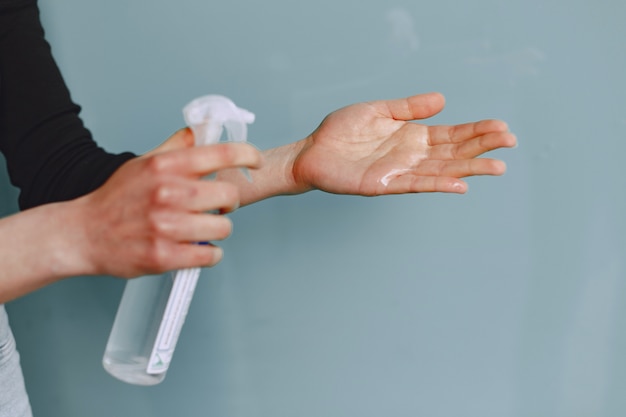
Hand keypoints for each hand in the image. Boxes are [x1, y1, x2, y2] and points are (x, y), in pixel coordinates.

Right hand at [76, 128, 261, 277]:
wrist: (84, 233)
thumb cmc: (117, 198)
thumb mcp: (144, 163)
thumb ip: (177, 147)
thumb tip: (202, 129)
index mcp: (165, 167)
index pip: (221, 153)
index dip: (248, 155)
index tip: (255, 161)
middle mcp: (168, 194)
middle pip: (229, 195)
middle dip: (228, 203)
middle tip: (217, 207)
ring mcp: (166, 227)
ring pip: (223, 228)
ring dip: (217, 230)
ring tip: (201, 228)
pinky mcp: (164, 256)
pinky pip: (210, 255)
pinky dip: (209, 253)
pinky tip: (197, 248)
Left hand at [293, 92, 516, 194]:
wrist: (312, 151)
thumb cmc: (341, 132)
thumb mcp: (379, 110)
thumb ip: (408, 107)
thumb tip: (443, 100)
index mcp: (412, 136)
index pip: (451, 135)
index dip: (476, 131)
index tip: (502, 127)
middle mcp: (411, 155)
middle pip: (454, 152)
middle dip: (482, 147)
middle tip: (510, 141)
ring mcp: (399, 171)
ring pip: (442, 171)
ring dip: (469, 169)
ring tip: (498, 166)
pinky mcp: (384, 184)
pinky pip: (415, 184)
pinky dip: (438, 184)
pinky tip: (460, 184)